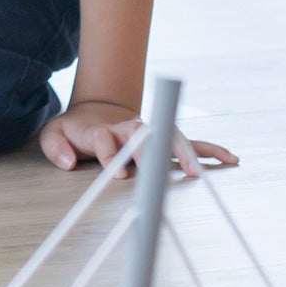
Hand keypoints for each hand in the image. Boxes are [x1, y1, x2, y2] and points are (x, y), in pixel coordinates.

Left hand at [40, 100, 238, 176]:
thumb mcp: (55, 134)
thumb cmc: (76, 130)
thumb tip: (69, 163)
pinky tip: (230, 159)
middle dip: (154, 150)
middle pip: (141, 133)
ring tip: (197, 172)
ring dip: (183, 152)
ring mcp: (149, 132)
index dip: (110, 154)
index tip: (117, 173)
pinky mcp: (164, 138)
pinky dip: (210, 150)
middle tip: (161, 168)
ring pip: (168, 136)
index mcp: (101, 130)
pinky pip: (190, 142)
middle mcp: (128, 128)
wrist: (97, 113)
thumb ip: (56, 148)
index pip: (104, 139)